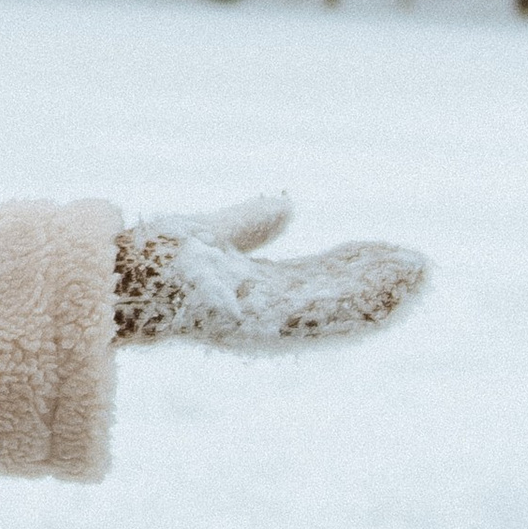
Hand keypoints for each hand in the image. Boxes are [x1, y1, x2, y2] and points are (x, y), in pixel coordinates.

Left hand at [115, 190, 426, 348]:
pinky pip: (312, 314)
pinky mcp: (253, 322)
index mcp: (252, 293)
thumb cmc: (143, 261)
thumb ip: (246, 225)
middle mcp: (259, 314)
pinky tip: (382, 283)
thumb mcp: (210, 236)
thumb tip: (288, 205)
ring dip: (376, 295)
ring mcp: (257, 321)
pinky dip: (351, 300)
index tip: (393, 253)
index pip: (314, 283)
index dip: (353, 270)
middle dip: (375, 284)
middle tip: (422, 266)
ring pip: (330, 312)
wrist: (105, 273)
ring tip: (421, 273)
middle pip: (330, 300)